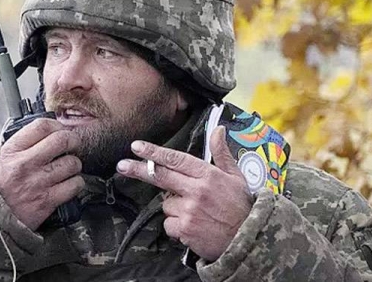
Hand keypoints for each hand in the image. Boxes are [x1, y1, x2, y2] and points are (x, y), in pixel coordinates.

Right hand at [0, 118, 84, 229]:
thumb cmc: (1, 186)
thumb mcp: (3, 158)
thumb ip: (22, 143)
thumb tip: (49, 129)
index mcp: (12, 151)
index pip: (42, 126)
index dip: (57, 125)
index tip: (60, 130)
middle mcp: (25, 165)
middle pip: (62, 140)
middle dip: (73, 141)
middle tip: (72, 145)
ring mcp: (37, 183)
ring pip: (72, 163)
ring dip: (74, 165)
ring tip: (67, 168)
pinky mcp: (47, 201)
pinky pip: (75, 185)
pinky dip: (75, 183)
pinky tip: (68, 183)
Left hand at [117, 126, 252, 261]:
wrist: (249, 240)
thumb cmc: (241, 207)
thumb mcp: (236, 177)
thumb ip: (222, 153)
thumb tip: (218, 130)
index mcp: (209, 175)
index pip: (176, 159)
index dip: (154, 152)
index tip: (136, 146)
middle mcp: (197, 190)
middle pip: (160, 176)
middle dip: (138, 169)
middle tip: (122, 165)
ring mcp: (190, 210)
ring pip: (166, 204)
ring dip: (174, 207)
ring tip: (195, 213)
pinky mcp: (185, 229)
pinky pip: (168, 223)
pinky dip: (176, 226)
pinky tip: (192, 226)